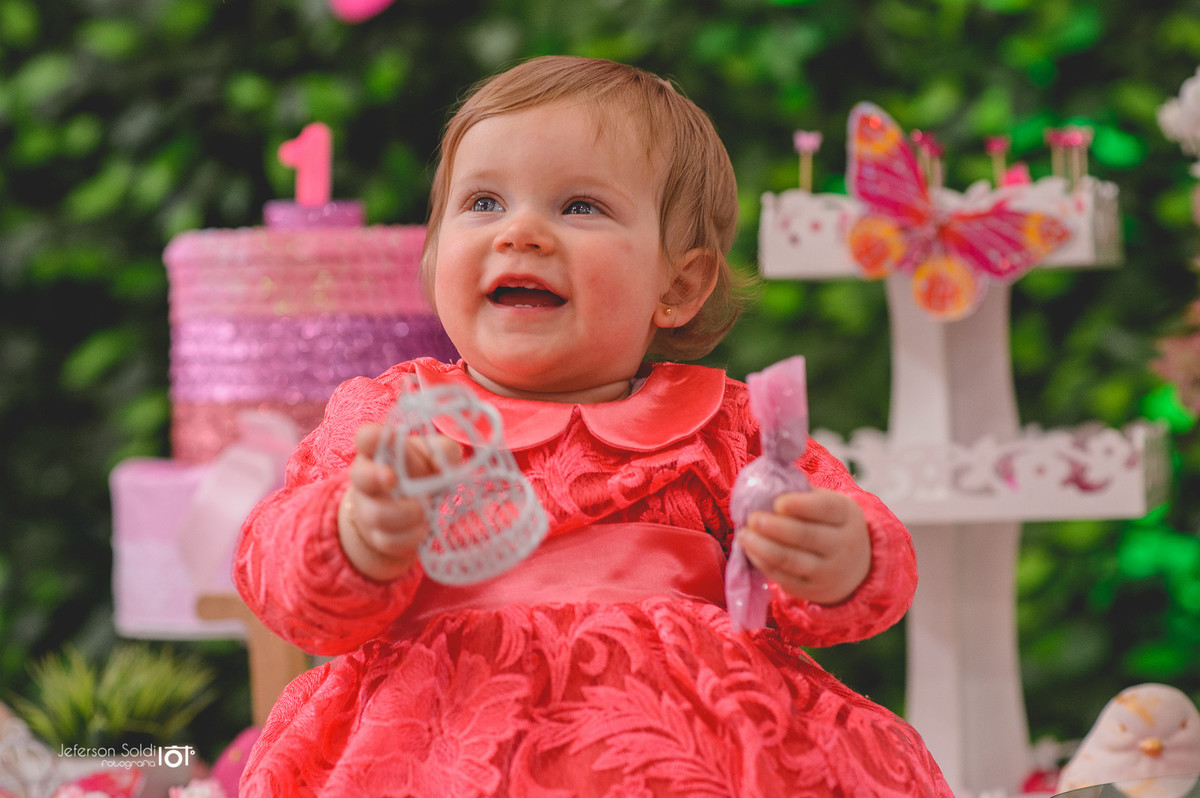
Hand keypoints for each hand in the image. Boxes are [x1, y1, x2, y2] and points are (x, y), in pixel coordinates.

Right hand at [339, 423, 461, 580]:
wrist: (410, 511)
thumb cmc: (422, 474)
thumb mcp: (436, 456)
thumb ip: (443, 450)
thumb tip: (444, 462)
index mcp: (379, 450)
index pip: (366, 437)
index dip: (371, 436)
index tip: (386, 435)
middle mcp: (367, 477)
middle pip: (360, 476)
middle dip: (374, 477)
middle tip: (392, 478)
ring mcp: (368, 508)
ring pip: (378, 514)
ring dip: (406, 512)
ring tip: (425, 509)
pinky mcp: (377, 536)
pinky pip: (390, 539)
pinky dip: (411, 534)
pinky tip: (422, 527)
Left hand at [739, 489, 870, 605]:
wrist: (856, 567)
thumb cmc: (830, 525)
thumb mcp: (828, 505)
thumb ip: (801, 495)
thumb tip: (764, 486)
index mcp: (847, 515)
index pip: (826, 508)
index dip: (801, 505)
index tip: (778, 502)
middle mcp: (843, 545)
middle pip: (807, 536)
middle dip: (776, 527)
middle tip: (752, 518)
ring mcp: (829, 571)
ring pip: (791, 560)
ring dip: (762, 547)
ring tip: (743, 535)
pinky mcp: (812, 590)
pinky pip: (783, 577)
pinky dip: (762, 563)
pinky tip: (749, 550)